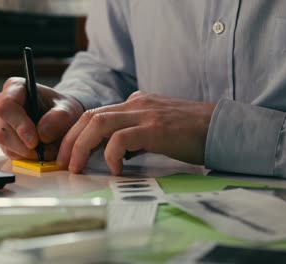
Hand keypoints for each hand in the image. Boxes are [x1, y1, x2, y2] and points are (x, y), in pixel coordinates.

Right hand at [0, 77, 83, 159]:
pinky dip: (27, 157)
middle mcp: (3, 105)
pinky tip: (42, 152)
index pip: (6, 105)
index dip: (19, 124)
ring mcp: (1, 123)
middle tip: (47, 150)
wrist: (64, 120)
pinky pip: (10, 152)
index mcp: (15, 88)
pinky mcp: (5, 140)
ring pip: (4, 142)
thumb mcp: (68, 109)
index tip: (35, 140)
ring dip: (27, 152)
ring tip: (49, 150)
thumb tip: (42, 134)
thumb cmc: (63, 110)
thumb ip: (59, 117)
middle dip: (24, 144)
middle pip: (2, 128)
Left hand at [57, 91, 216, 174]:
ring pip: (98, 123)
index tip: (68, 154)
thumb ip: (137, 133)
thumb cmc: (193, 132)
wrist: (222, 127)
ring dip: (81, 147)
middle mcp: (136, 104)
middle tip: (63, 163)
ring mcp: (145, 114)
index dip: (76, 133)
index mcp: (136, 103)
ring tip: (76, 168)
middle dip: (70, 140)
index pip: (96, 114)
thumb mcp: (158, 127)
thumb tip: (117, 150)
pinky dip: (111, 155)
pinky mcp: (155, 128)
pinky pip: (121, 139)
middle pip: (90, 116)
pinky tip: (116, 170)